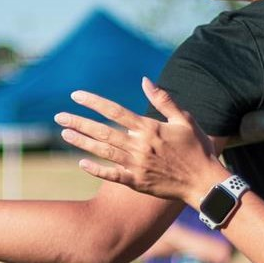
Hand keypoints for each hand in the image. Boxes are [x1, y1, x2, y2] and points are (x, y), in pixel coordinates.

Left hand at [56, 78, 226, 203]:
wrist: (204, 182)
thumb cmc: (197, 148)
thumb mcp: (185, 120)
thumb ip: (163, 100)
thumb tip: (145, 80)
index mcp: (150, 128)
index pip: (114, 111)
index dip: (93, 102)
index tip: (76, 96)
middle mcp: (140, 146)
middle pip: (103, 131)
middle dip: (79, 122)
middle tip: (59, 117)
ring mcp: (137, 166)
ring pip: (103, 151)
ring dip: (82, 142)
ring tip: (64, 134)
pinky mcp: (137, 183)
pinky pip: (112, 176)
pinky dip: (96, 170)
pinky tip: (81, 163)